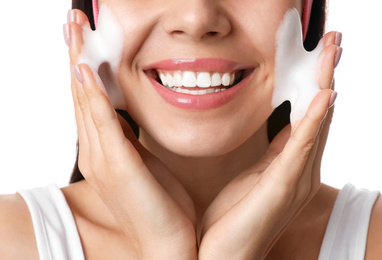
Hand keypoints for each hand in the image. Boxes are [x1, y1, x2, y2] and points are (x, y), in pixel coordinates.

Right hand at [65, 10, 196, 258]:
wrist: (166, 242)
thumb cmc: (160, 202)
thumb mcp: (145, 161)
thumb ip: (133, 137)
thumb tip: (132, 114)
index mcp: (106, 148)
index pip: (90, 98)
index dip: (84, 65)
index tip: (85, 36)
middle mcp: (97, 150)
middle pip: (81, 93)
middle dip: (75, 54)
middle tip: (72, 21)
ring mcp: (104, 158)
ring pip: (86, 101)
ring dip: (79, 63)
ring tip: (74, 31)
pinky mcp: (118, 167)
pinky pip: (102, 124)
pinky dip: (93, 96)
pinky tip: (86, 72)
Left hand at [198, 31, 340, 258]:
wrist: (223, 254)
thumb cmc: (236, 215)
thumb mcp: (255, 174)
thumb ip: (273, 151)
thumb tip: (282, 126)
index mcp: (292, 164)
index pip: (309, 116)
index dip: (316, 84)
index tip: (319, 54)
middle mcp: (301, 170)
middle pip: (319, 114)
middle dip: (326, 75)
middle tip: (334, 41)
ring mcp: (295, 179)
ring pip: (316, 123)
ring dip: (325, 85)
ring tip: (333, 53)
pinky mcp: (281, 187)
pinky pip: (301, 148)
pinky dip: (314, 120)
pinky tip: (323, 97)